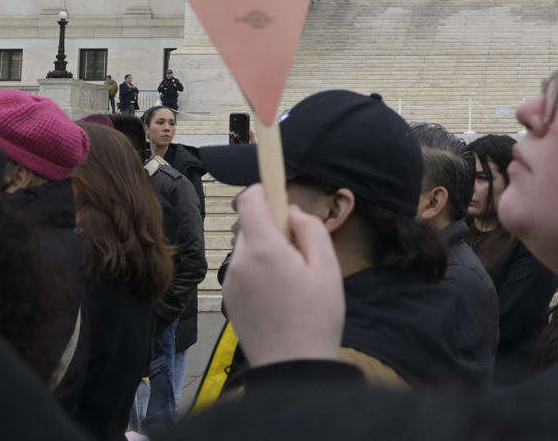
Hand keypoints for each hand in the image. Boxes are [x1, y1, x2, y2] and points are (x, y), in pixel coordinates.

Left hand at [223, 184, 343, 366]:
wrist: (292, 368)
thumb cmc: (315, 318)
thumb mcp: (327, 267)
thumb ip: (310, 229)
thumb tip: (292, 212)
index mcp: (264, 249)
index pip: (250, 200)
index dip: (265, 190)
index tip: (279, 193)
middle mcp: (240, 262)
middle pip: (250, 225)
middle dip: (272, 228)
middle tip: (299, 252)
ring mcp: (231, 282)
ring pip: (247, 249)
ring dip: (265, 251)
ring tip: (291, 279)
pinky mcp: (230, 299)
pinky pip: (243, 271)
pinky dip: (258, 271)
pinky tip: (279, 295)